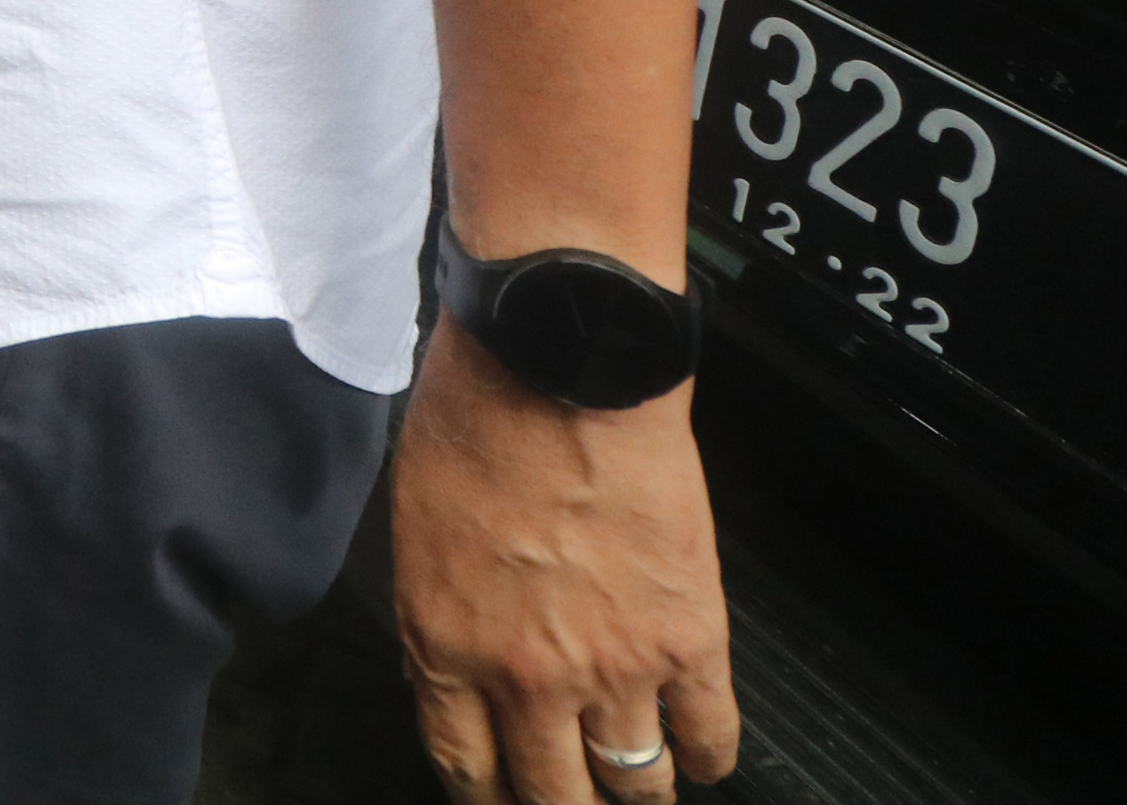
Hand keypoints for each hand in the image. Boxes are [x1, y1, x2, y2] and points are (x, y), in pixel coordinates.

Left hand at [392, 319, 736, 804]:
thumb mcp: (418, 533)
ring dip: (635, 789)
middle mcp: (526, 677)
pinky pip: (708, 735)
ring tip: (638, 788)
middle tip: (573, 802)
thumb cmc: (477, 421)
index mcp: (445, 647)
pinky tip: (699, 758)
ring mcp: (614, 666)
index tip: (505, 803)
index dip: (492, 801)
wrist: (558, 365)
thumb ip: (443, 618)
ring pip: (632, 779)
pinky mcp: (689, 639)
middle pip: (552, 794)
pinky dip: (705, 756)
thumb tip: (464, 673)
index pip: (467, 770)